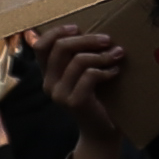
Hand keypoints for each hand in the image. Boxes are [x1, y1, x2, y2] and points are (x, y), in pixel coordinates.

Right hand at [27, 23, 135, 158]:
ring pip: (78, 60)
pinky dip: (106, 70)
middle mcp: (49, 84)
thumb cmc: (97, 97)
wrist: (101, 131)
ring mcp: (59, 94)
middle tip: (107, 40)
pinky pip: (89, 75)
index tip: (78, 28)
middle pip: (61, 48)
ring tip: (117, 55)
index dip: (57, 32)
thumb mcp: (83, 74)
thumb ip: (78, 56)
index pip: (40, 46)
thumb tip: (89, 29)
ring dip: (102, 55)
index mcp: (48, 74)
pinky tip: (115, 72)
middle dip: (87, 39)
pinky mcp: (74, 102)